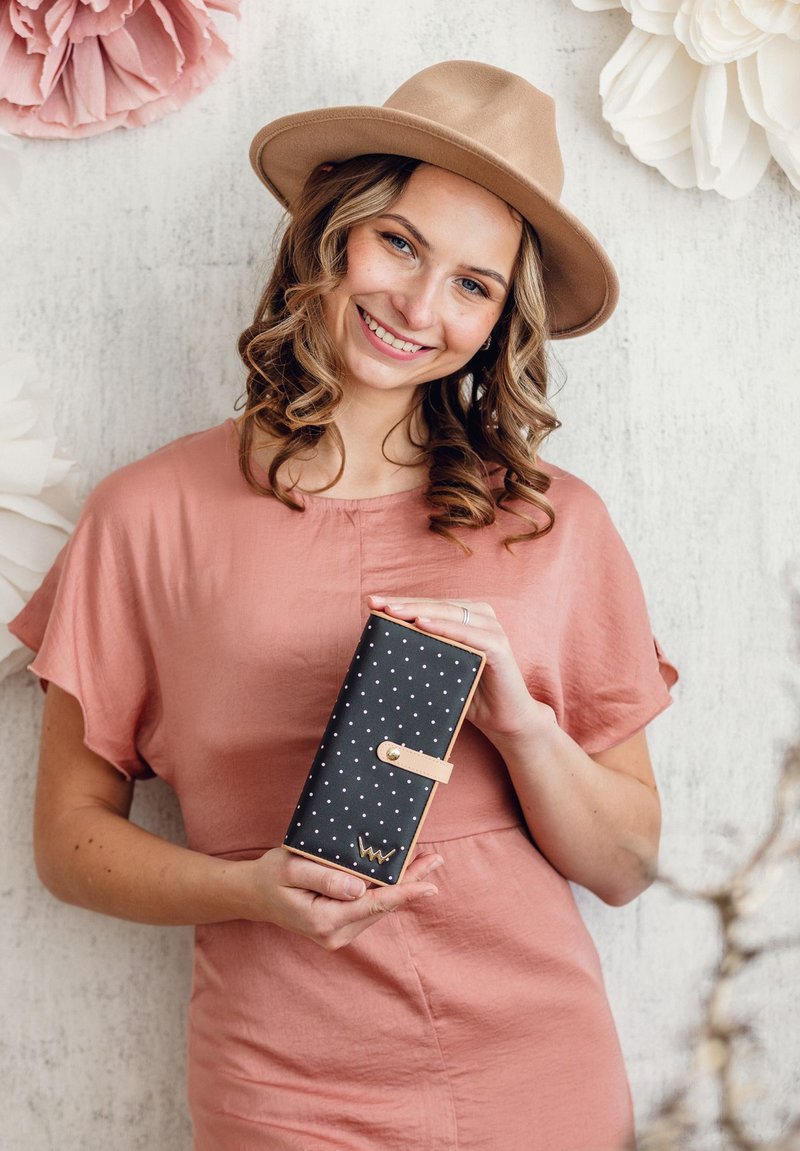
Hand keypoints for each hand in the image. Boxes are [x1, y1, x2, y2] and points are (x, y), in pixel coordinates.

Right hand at [241, 846, 442, 950]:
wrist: (253, 895)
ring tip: (424, 861)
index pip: (374, 904)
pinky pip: (369, 907)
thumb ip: (325, 878)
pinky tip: (398, 872)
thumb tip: (360, 888)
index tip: (431, 885)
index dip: (405, 892)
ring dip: (400, 885)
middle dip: (409, 883)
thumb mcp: (292, 868)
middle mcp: (335, 934)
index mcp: (325, 921)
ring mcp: (338, 934)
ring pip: (378, 907)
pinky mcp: (339, 927)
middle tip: (435, 859)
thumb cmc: (270, 876)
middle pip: (382, 906)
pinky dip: (385, 890)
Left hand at [366, 593, 556, 745]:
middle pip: (436, 605)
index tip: (372, 602)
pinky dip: (444, 627)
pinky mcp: (499, 646)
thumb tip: (382, 642)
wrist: (505, 721)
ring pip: (449, 614)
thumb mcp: (440, 668)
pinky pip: (467, 633)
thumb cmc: (470, 694)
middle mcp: (481, 616)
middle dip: (404, 604)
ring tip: (392, 612)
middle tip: (376, 604)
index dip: (401, 602)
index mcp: (467, 617)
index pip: (429, 606)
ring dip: (419, 611)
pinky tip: (422, 625)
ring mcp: (492, 629)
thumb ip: (423, 650)